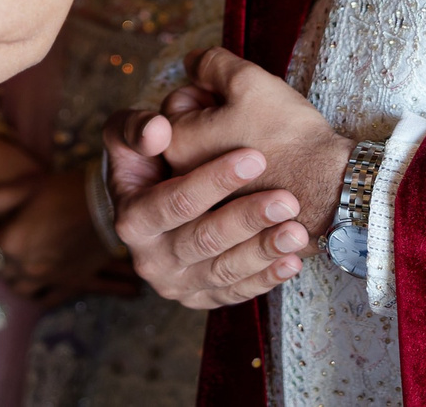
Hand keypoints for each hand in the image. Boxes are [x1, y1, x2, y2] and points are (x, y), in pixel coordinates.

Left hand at [0, 167, 138, 302]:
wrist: (107, 204)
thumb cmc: (63, 189)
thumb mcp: (23, 186)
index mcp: (10, 242)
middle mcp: (26, 266)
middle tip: (0, 243)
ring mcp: (48, 278)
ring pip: (20, 288)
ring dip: (13, 278)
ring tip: (17, 264)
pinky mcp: (69, 284)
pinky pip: (47, 299)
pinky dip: (38, 295)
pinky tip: (37, 286)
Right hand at [102, 103, 312, 308]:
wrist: (152, 201)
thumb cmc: (146, 161)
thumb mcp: (127, 137)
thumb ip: (135, 128)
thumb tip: (157, 130)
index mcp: (131, 221)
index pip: (176, 203)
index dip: (215, 180)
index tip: (256, 158)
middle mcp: (149, 260)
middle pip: (204, 240)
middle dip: (248, 219)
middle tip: (287, 200)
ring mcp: (176, 284)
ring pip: (223, 271)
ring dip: (263, 251)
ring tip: (297, 231)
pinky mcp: (201, 298)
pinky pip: (235, 292)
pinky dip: (266, 278)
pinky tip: (292, 260)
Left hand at [155, 50, 353, 220]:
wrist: (328, 187)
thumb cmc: (287, 133)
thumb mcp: (247, 80)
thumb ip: (210, 63)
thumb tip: (190, 61)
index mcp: (178, 145)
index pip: (178, 100)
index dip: (210, 88)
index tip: (239, 98)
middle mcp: (183, 179)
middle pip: (191, 127)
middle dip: (217, 114)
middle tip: (252, 115)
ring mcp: (206, 202)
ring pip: (210, 151)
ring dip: (231, 138)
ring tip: (263, 137)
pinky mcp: (231, 215)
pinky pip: (227, 179)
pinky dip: (243, 167)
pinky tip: (269, 163)